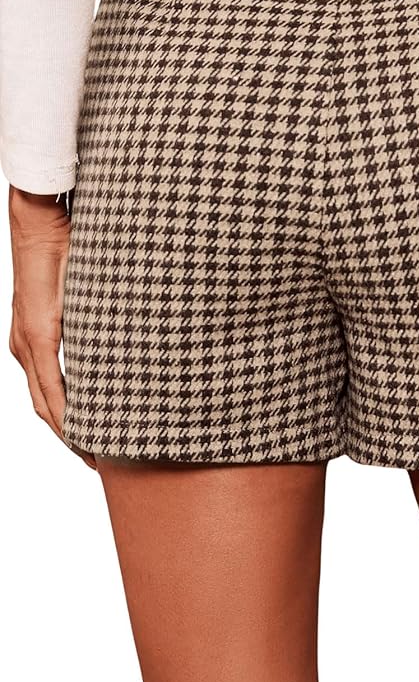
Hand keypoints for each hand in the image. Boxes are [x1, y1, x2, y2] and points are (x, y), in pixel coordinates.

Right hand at [8, 186, 95, 468]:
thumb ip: (101, 324)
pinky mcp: (27, 329)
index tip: (96, 455)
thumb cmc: (66, 248)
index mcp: (42, 339)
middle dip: (70, 435)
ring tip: (90, 438)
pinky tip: (76, 402)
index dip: (75, 433)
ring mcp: (23, 338)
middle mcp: (26, 344)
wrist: (37, 222)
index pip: (56, 402)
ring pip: (41, 391)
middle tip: (99, 459)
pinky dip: (56, 394)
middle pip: (45, 405)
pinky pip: (40, 373)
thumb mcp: (90, 289)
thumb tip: (132, 355)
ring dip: (62, 417)